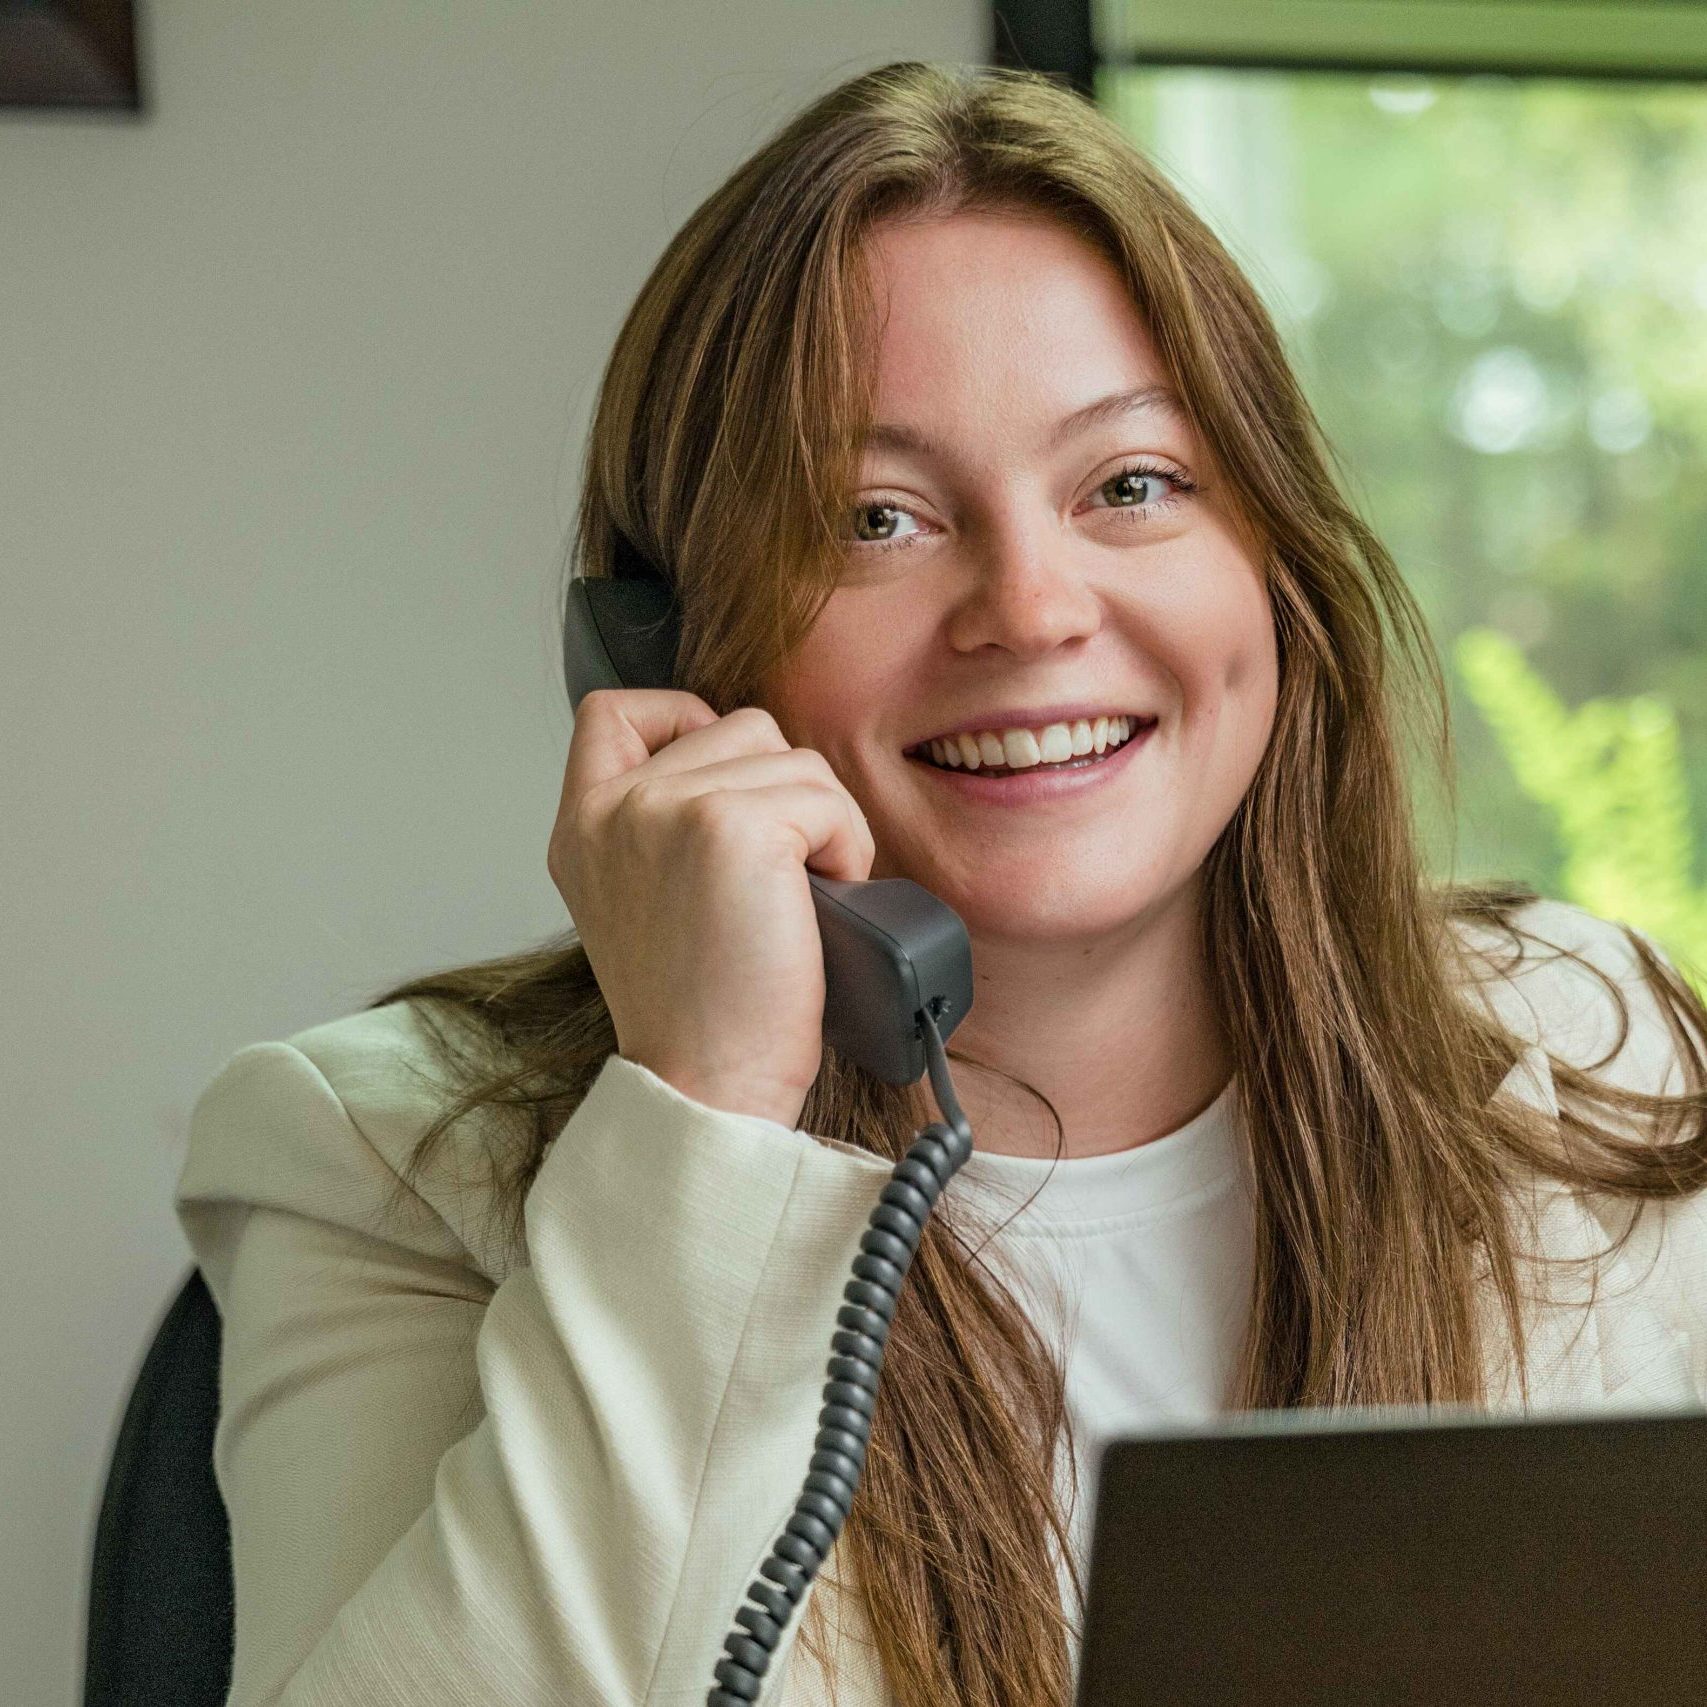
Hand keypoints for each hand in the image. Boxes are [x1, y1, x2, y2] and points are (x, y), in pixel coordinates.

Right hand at [547, 689, 876, 1129]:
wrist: (707, 1086)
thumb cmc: (697, 1013)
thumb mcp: (643, 902)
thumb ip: (662, 829)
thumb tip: (749, 773)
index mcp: (582, 827)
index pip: (614, 712)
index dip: (683, 720)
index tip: (726, 786)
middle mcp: (612, 808)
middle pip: (737, 726)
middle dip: (782, 791)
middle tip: (777, 876)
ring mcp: (666, 809)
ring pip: (792, 757)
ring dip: (822, 820)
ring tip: (800, 895)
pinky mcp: (731, 826)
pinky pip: (827, 798)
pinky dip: (849, 847)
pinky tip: (822, 901)